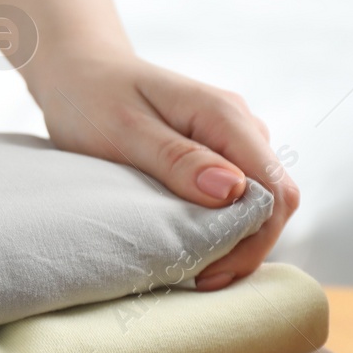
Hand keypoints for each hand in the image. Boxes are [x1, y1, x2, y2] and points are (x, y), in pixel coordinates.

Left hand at [31, 52, 298, 290]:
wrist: (78, 71)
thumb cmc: (92, 98)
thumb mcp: (124, 132)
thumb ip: (177, 160)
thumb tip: (231, 190)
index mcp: (224, 116)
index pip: (274, 190)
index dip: (253, 239)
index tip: (208, 271)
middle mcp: (240, 124)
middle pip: (274, 201)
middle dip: (246, 247)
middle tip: (198, 280)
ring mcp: (232, 137)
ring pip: (259, 201)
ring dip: (234, 239)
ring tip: (192, 268)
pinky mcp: (217, 150)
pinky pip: (238, 195)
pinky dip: (221, 226)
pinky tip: (191, 245)